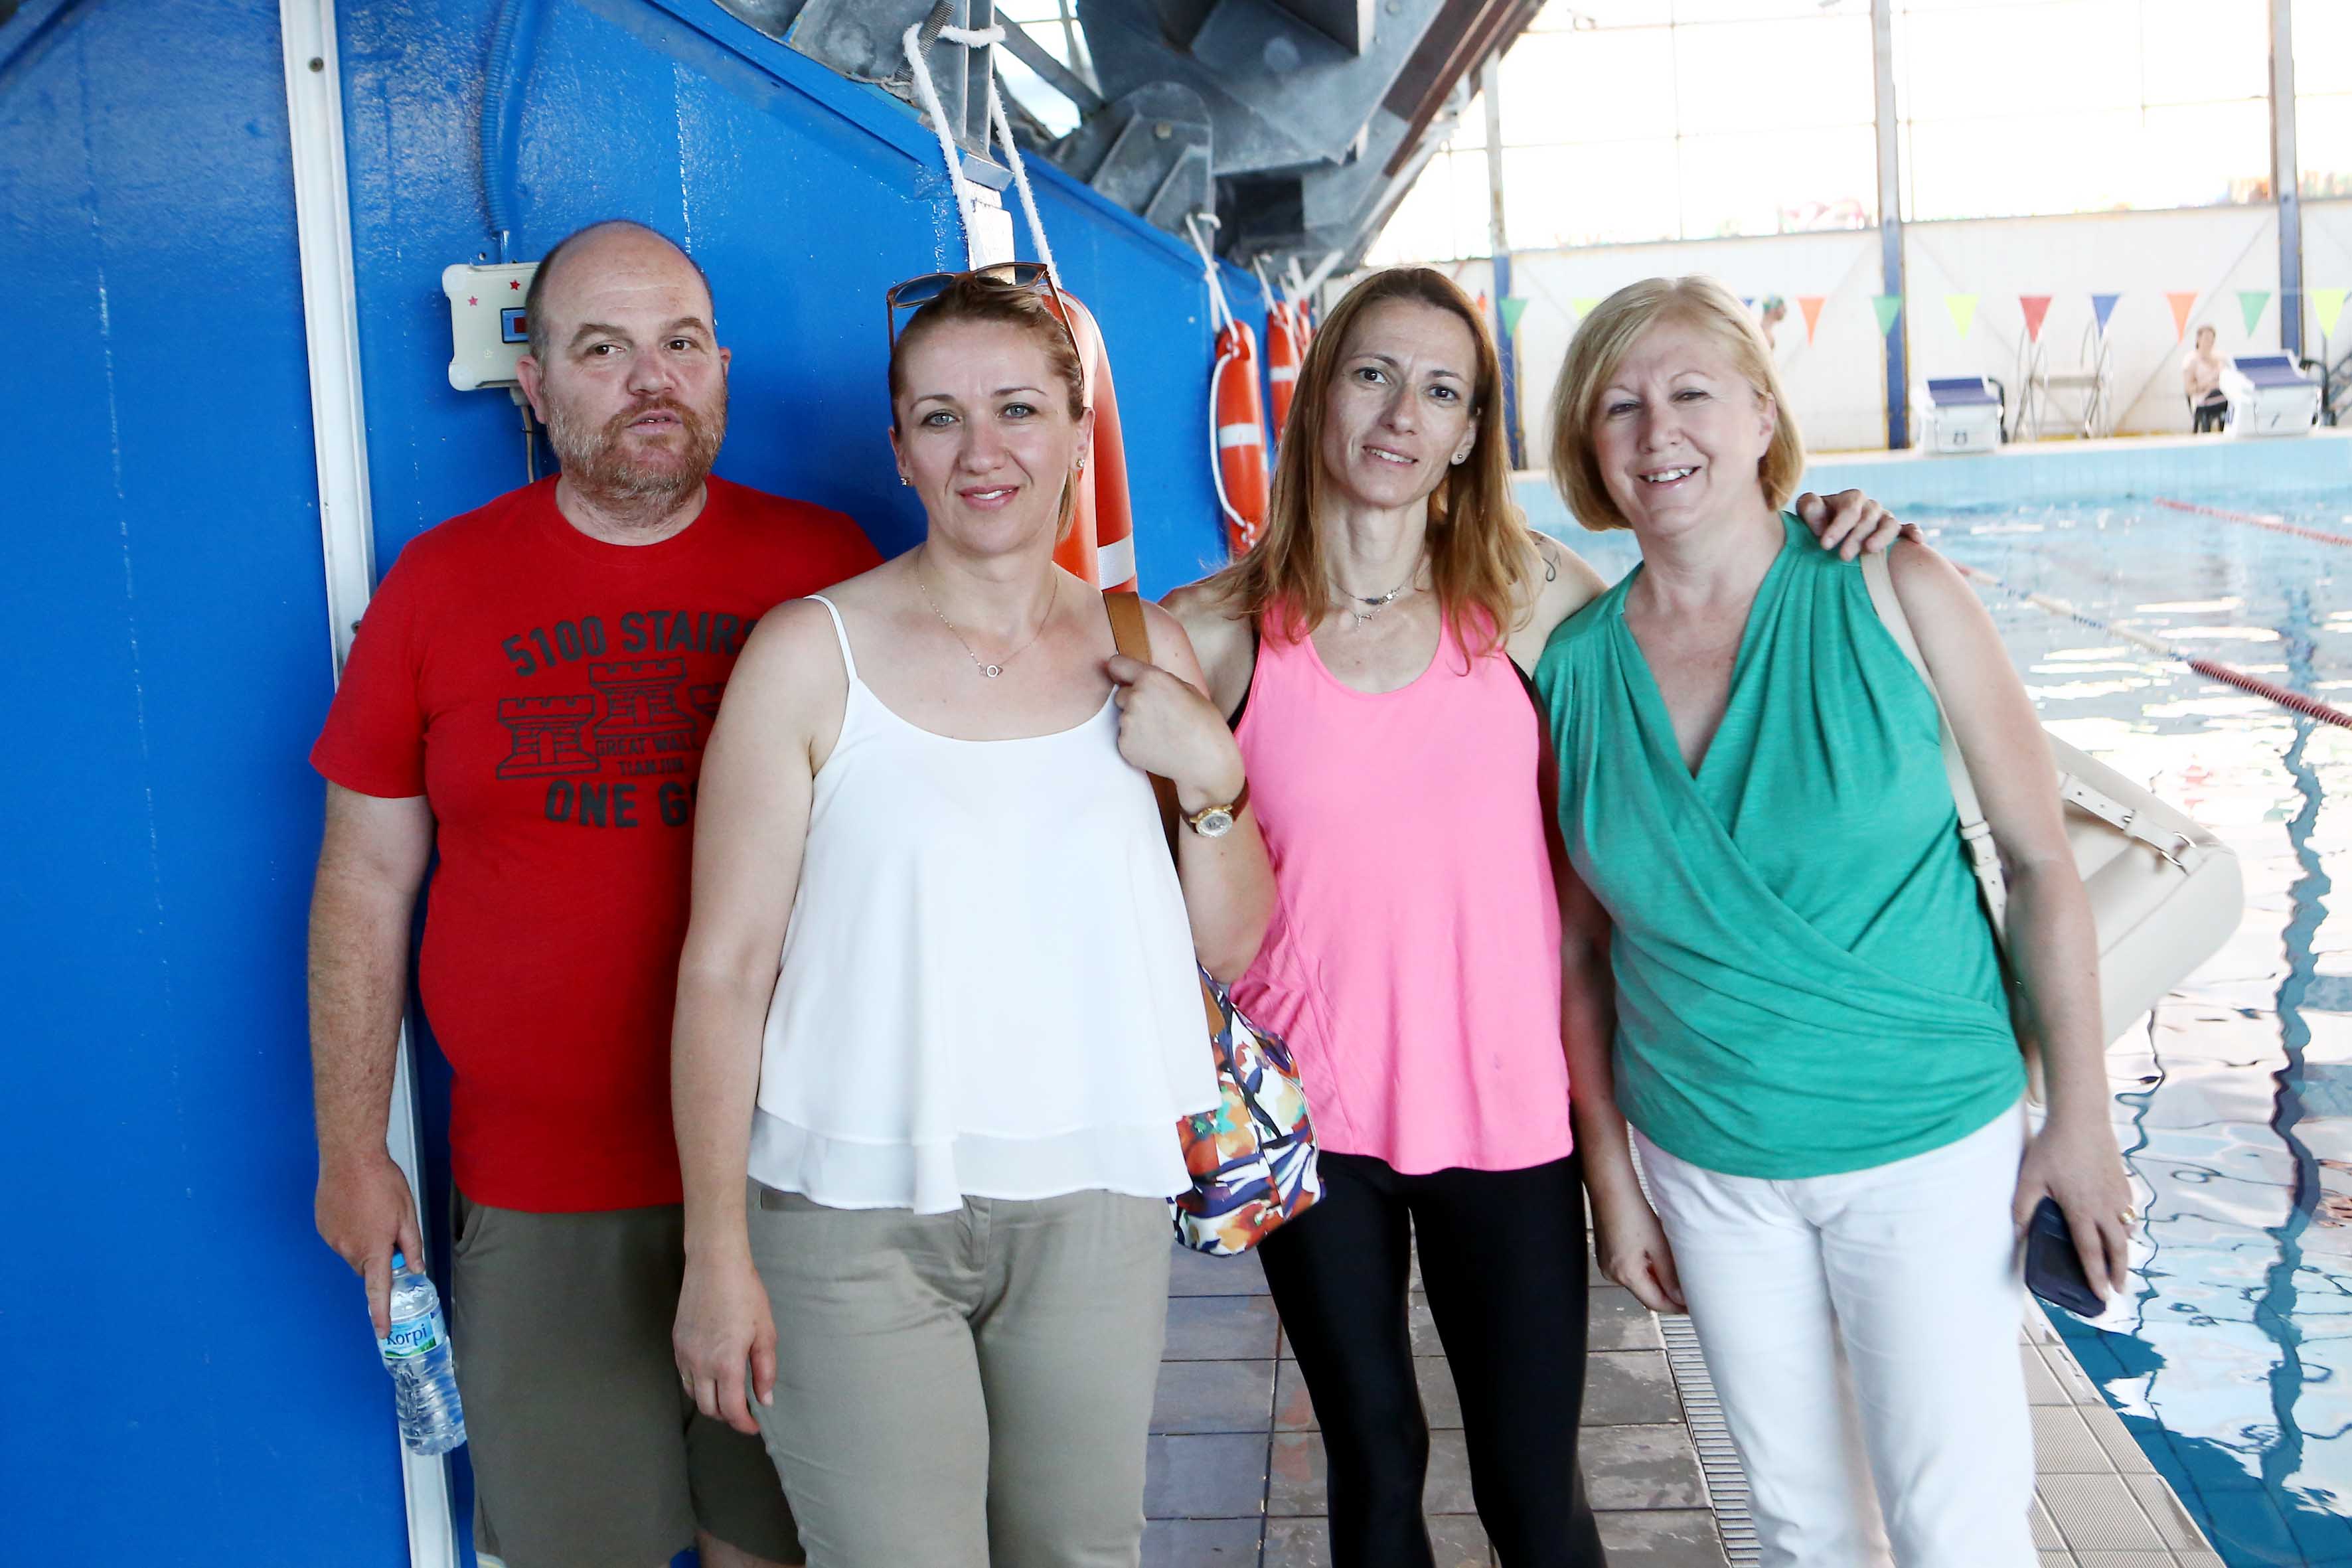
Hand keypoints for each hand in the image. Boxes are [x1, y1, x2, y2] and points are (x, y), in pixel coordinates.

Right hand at [316, 1152, 423, 1337]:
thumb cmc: (382, 1182)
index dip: (381, 1313)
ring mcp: (332, 1239)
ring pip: (353, 1252)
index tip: (383, 1331)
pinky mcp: (323, 1227)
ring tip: (370, 1213)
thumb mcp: (406, 1214)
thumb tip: (415, 1269)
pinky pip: (340, 1238)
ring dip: (363, 1243)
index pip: (377, 1291)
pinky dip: (349, 1231)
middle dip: (378, 1260)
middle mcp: (349, 1249)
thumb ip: (411, 1246)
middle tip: (388, 1233)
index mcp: (374, 1249)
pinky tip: (356, 1209)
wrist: (349, 1157)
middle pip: (367, 1268)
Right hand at [674, 1251, 776, 1436]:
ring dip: (710, 1402)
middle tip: (744, 1411)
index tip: (754, 1426)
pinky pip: (684, 1376)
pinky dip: (698, 1385)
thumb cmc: (744, 1294)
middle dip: (727, 1416)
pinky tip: (712, 1375)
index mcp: (725, 1364)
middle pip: (709, 1409)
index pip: (731, 1410)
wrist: (714, 1265)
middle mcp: (700, 1364)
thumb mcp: (765, 1332)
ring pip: (693, 1395)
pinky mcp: (677, 1344)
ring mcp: (685, 1355)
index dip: (743, 1424)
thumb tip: (765, 1400)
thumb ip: (765, 1370)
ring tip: (729, 1395)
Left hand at [1106, 652, 1244, 811]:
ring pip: (1124, 717)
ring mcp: (1127, 723)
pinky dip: (1137, 741)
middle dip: (1134, 701)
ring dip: (1136, 722)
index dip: (1120, 671)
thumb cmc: (1204, 724)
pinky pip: (1125, 737)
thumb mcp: (1188, 689)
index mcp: (1151, 679)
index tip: (1122, 676)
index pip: (1117, 664)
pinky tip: (1157, 745)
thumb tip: (1141, 679)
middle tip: (1159, 714)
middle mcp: (1134, 698)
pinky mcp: (1124, 745)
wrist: (1206, 761)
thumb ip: (1160, 680)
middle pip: (1121, 694)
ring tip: (1162, 733)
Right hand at [1591, 1186, 1685, 1314]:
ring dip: (1657, 1281)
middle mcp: (1613, 1274)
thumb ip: (1671, 1276)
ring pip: (1639, 1283)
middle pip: (1646, 1295)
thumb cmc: (1632, 1211)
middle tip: (1690, 1290)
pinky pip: (1631, 1271)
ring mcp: (1607, 1265)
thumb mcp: (1659, 1246)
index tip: (1693, 1306)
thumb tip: (1681, 1298)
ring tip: (1675, 1271)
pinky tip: (1656, 1257)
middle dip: (1668, 1294)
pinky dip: (1645, 1270)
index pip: (1656, 1303)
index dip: (1677, 1307)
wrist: (1610, 1189)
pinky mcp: (1607, 1256)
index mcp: (1626, 1275)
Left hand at [1793, 489, 1916, 560]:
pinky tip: (1917, 541)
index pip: (1848, 510)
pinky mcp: (1896, 531)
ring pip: (1889, 524)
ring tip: (1871, 549)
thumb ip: (1810, 508)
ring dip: (1882, 537)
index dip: (1837, 527)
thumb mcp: (1808, 510)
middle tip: (1843, 556)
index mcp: (1852, 498)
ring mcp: (1884, 518)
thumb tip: (1820, 524)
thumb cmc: (1818, 519)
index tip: (1824, 544)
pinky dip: (1913, 532)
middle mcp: (1871, 506)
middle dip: (1855, 537)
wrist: (1831, 526)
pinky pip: (1908, 529)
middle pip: (1868, 519)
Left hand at [2014, 1112, 2134, 1301]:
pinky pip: (2129, 1212)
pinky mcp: (2124, 1182)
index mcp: (2081, 1210)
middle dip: (2119, 1272)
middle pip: (2117, 1249)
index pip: (2090, 1252)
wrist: (2082, 1118)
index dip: (2095, 1276)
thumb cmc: (2053, 1148)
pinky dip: (2128, 1226)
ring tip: (2120, 1264)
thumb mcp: (2030, 1177)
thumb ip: (2023, 1208)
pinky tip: (2121, 1228)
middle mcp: (2105, 1207)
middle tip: (2119, 1290)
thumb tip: (2017, 1235)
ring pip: (2126, 1231)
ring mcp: (2118, 1195)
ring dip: (2124, 1250)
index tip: (2101, 1295)